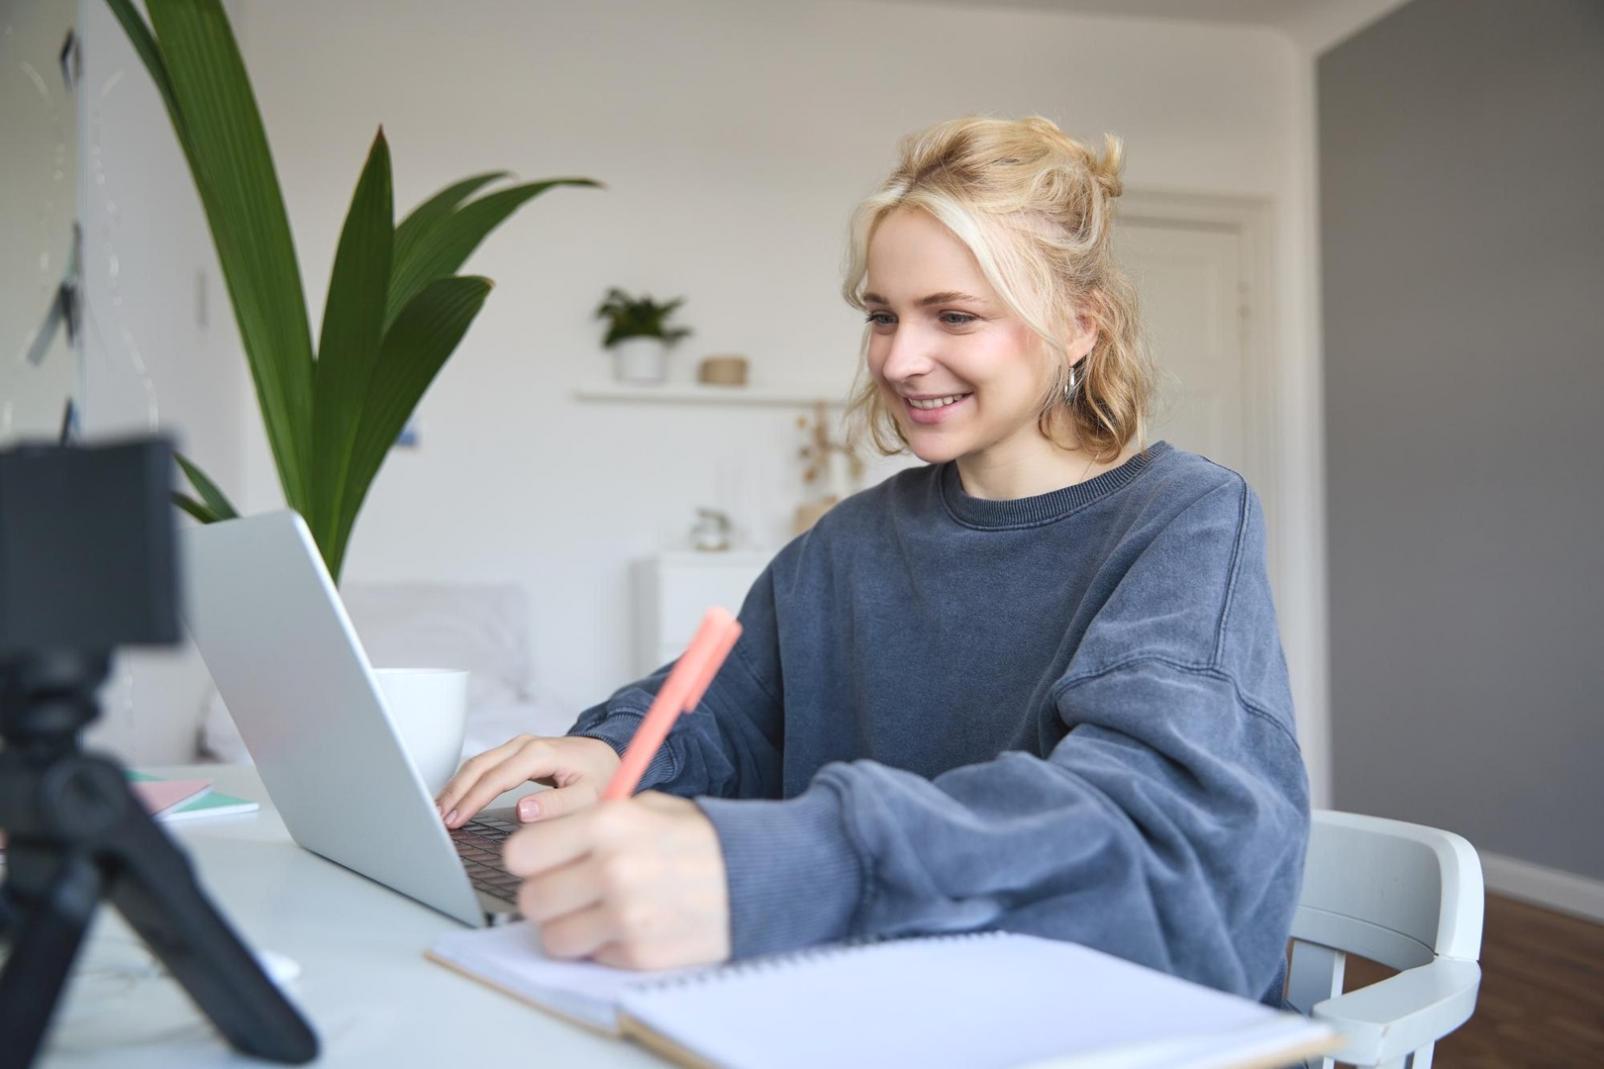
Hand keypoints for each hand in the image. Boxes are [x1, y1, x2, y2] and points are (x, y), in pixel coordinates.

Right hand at [435, 734, 619, 828]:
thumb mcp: (589, 796)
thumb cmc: (600, 776)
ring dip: (456, 786)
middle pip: (478, 766)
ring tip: (439, 812)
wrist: (607, 756)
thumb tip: (522, 811)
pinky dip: (465, 782)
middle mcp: (525, 745)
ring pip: (477, 764)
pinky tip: (455, 799)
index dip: (473, 799)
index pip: (496, 777)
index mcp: (540, 753)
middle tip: (437, 820)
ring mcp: (518, 747)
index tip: (456, 820)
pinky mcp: (515, 754)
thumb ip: (558, 805)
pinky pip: (484, 766)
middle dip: (455, 792)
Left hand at [505, 792, 730, 970]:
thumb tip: (540, 844)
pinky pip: (591, 956)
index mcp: (608, 824)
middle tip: (570, 889)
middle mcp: (612, 870)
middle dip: (546, 895)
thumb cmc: (698, 839)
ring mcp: (626, 917)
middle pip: (531, 899)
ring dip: (568, 926)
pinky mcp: (639, 953)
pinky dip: (602, 945)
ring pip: (554, 936)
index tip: (544, 860)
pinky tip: (628, 924)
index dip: (530, 858)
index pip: (521, 853)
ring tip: (594, 911)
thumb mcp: (647, 808)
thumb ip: (591, 823)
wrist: (756, 876)